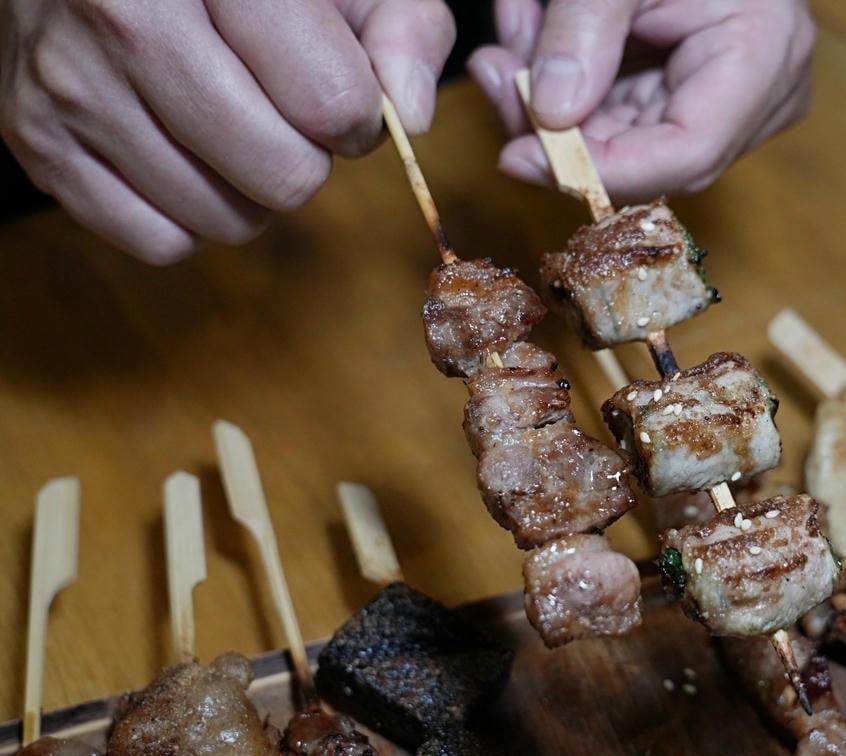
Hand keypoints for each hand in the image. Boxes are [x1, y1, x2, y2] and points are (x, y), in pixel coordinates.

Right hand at [0, 0, 454, 263]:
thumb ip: (406, 26)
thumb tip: (408, 119)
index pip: (332, 105)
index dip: (360, 117)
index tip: (341, 94)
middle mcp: (125, 15)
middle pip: (283, 177)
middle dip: (306, 157)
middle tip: (282, 112)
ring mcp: (68, 82)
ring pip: (223, 221)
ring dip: (248, 191)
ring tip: (228, 123)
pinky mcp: (33, 137)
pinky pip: (159, 242)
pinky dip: (187, 216)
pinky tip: (182, 152)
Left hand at [467, 0, 814, 202]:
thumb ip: (584, 28)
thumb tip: (548, 113)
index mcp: (763, 55)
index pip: (687, 153)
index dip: (601, 169)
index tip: (520, 154)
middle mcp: (754, 96)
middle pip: (646, 157)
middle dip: (558, 130)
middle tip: (494, 78)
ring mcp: (724, 100)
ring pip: (622, 143)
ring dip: (549, 107)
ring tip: (500, 55)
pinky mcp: (689, 94)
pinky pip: (619, 115)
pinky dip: (567, 88)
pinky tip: (526, 45)